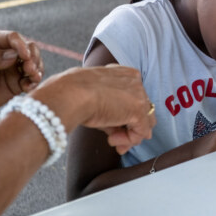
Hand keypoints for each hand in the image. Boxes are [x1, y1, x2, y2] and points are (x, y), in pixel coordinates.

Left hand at [0, 30, 42, 114]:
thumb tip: (13, 55)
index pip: (13, 38)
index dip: (21, 45)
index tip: (24, 56)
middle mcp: (8, 52)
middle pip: (29, 48)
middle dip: (33, 57)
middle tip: (29, 68)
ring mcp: (15, 67)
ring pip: (34, 63)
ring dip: (37, 69)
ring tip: (33, 77)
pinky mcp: (19, 82)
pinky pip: (32, 80)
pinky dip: (34, 82)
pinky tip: (28, 87)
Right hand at [34, 65, 155, 154]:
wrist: (71, 94)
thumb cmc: (75, 94)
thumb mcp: (96, 99)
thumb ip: (112, 110)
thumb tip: (118, 130)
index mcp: (125, 74)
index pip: (133, 98)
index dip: (124, 116)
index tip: (112, 128)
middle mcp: (136, 82)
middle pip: (141, 110)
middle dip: (129, 128)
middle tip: (114, 141)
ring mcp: (139, 95)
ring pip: (144, 122)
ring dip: (129, 136)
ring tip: (112, 142)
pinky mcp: (139, 110)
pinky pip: (141, 131)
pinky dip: (129, 140)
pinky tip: (112, 141)